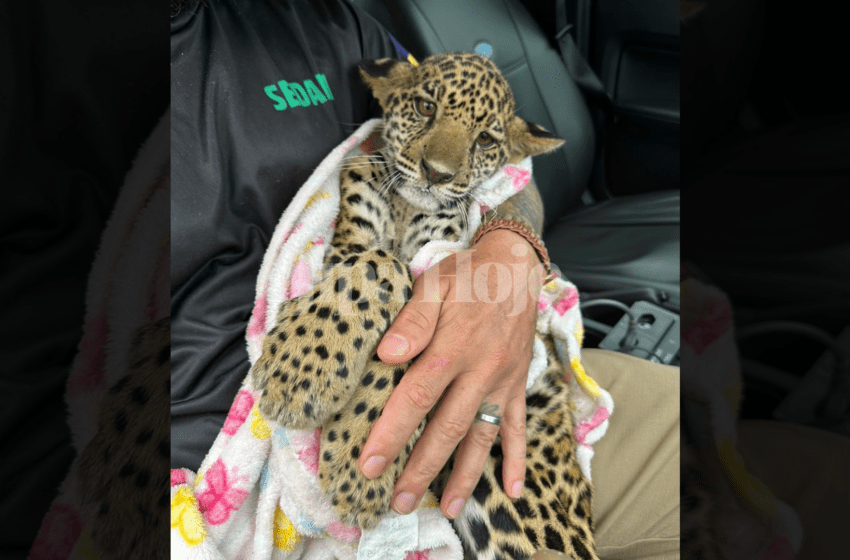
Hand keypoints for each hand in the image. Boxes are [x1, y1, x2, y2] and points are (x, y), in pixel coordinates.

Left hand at [358, 229, 545, 518]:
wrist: (516, 266)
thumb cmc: (467, 276)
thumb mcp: (434, 283)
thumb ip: (412, 319)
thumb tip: (387, 355)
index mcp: (453, 346)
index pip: (417, 397)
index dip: (392, 432)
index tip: (370, 464)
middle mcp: (481, 371)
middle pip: (447, 427)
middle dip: (421, 467)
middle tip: (397, 500)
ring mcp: (502, 382)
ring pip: (482, 436)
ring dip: (464, 475)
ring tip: (446, 508)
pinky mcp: (518, 385)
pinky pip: (519, 427)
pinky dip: (516, 459)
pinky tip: (513, 490)